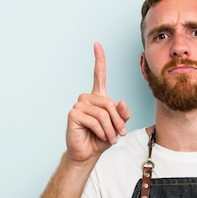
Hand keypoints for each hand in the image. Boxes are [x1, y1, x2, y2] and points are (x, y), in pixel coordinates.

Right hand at [66, 42, 130, 162]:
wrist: (88, 153)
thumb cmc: (102, 138)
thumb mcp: (118, 126)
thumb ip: (123, 113)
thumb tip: (120, 101)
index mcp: (98, 98)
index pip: (99, 75)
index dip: (99, 60)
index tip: (97, 45)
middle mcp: (87, 98)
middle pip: (109, 103)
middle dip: (117, 121)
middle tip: (120, 134)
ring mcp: (79, 105)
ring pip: (103, 113)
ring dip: (110, 129)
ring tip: (110, 138)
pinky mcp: (73, 114)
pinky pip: (94, 120)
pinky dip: (101, 131)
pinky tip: (99, 136)